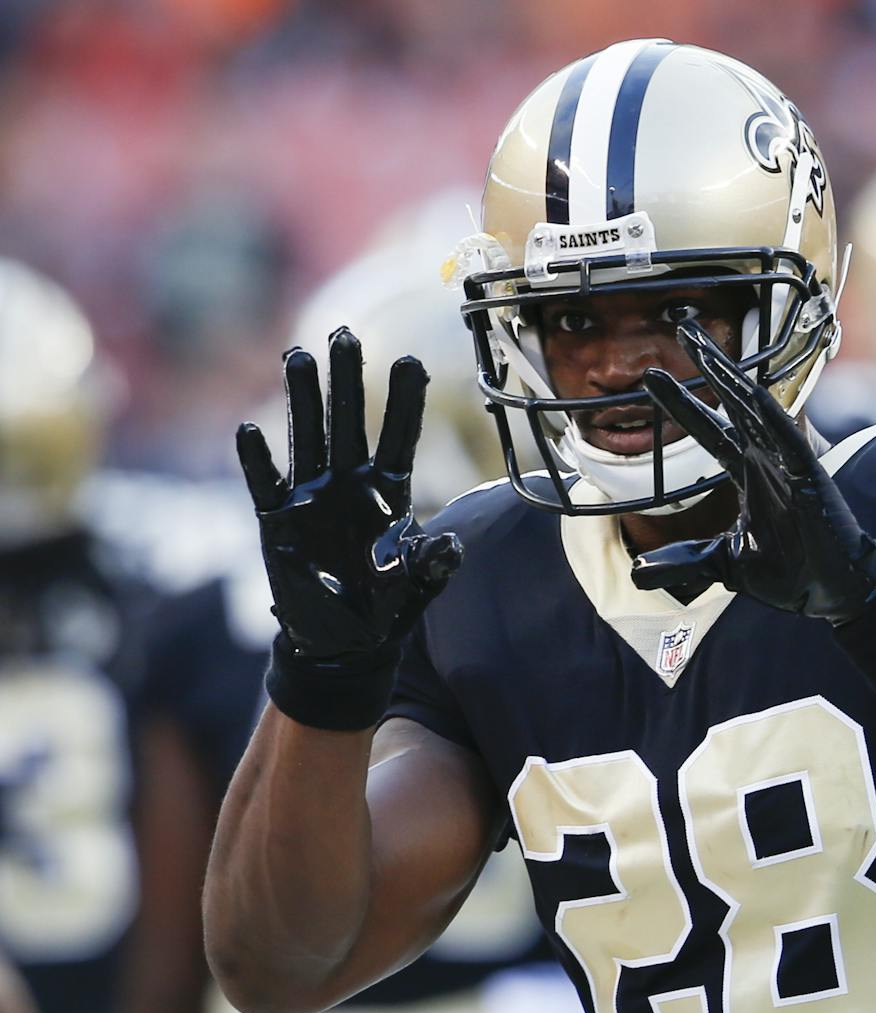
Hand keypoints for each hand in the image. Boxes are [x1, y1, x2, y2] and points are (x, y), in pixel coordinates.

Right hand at [236, 328, 462, 665]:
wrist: (343, 642)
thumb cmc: (386, 607)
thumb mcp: (420, 586)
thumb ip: (433, 563)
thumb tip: (451, 545)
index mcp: (389, 492)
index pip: (399, 437)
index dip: (404, 402)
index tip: (412, 361)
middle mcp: (349, 484)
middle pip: (348, 422)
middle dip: (347, 379)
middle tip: (345, 333)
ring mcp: (312, 497)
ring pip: (307, 437)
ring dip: (302, 400)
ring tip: (299, 355)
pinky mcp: (278, 521)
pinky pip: (265, 484)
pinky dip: (258, 461)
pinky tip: (250, 432)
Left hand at [630, 321, 875, 624]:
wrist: (832, 594)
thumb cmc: (791, 574)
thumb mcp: (725, 566)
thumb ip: (684, 561)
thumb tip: (639, 573)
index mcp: (748, 475)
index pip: (709, 430)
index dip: (682, 403)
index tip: (652, 378)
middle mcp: (766, 460)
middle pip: (731, 403)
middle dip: (707, 367)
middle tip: (682, 329)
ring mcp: (789, 465)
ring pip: (756, 410)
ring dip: (730, 376)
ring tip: (703, 346)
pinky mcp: (810, 478)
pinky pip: (787, 439)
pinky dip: (768, 414)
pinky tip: (748, 389)